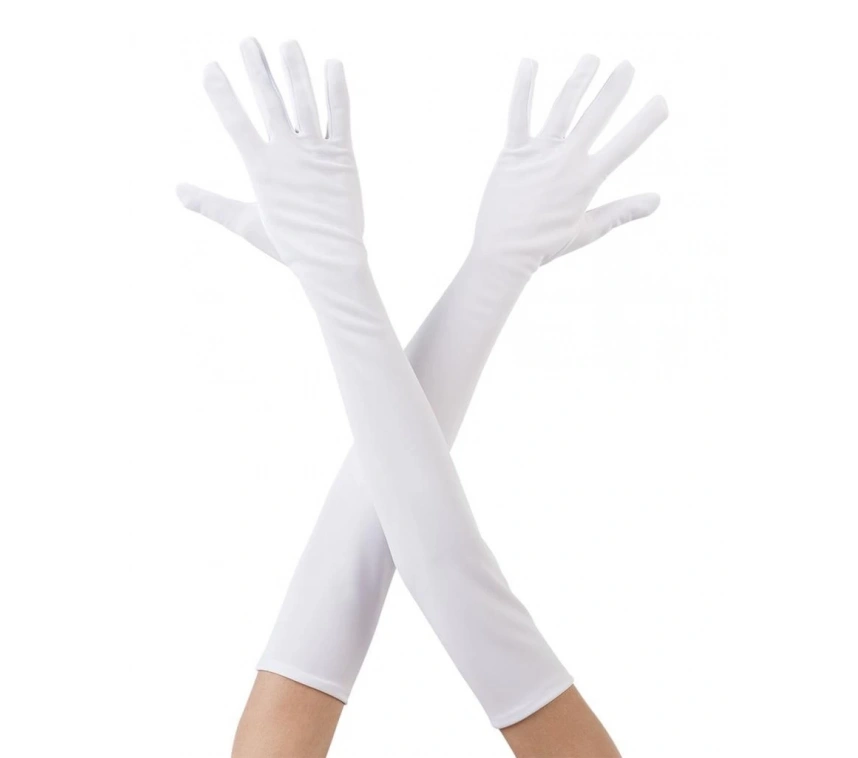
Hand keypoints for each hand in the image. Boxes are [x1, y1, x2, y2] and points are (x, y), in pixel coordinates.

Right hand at [178, 39, 363, 268]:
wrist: (330, 260)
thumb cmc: (287, 245)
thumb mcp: (244, 222)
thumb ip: (210, 203)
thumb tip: (176, 190)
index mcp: (260, 167)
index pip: (235, 121)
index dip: (221, 92)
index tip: (210, 65)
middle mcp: (286, 154)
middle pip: (269, 102)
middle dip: (257, 69)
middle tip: (248, 41)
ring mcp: (316, 153)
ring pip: (304, 102)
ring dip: (294, 70)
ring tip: (287, 43)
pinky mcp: (342, 158)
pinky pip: (340, 116)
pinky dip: (336, 89)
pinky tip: (331, 63)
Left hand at [472, 56, 667, 269]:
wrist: (504, 253)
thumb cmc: (545, 245)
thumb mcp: (588, 230)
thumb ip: (622, 211)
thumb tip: (657, 200)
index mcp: (587, 180)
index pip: (625, 144)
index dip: (645, 121)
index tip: (661, 101)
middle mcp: (566, 161)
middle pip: (596, 116)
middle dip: (614, 88)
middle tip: (627, 65)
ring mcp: (539, 153)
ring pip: (563, 107)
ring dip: (579, 80)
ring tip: (592, 58)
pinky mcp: (513, 152)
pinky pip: (518, 113)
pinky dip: (524, 87)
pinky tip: (530, 62)